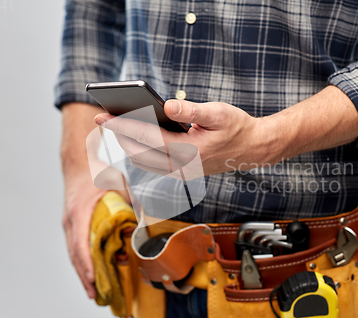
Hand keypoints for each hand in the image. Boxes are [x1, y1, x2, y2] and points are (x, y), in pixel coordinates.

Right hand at [60, 103, 130, 298]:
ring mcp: (69, 224)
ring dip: (83, 273)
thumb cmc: (98, 173)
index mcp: (81, 211)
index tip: (94, 277)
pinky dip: (82, 263)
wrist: (79, 163)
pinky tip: (90, 274)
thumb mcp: (119, 183)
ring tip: (93, 293)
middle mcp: (71, 221)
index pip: (81, 242)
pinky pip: (75, 248)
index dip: (87, 262)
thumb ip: (133, 200)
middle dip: (85, 276)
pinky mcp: (71, 225)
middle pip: (75, 254)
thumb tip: (148, 218)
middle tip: (96, 295)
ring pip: (74, 254)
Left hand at [95, 101, 268, 175]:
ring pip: (144, 162)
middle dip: (120, 135)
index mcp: (190, 151)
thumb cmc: (237, 128)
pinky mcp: (182, 172)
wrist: (252, 149)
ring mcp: (182, 172)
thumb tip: (167, 105)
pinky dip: (140, 151)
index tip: (105, 117)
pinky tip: (135, 137)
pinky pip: (153, 164)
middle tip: (105, 117)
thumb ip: (193, 110)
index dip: (124, 127)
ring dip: (128, 145)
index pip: (148, 138)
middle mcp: (183, 166)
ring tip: (116, 125)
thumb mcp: (219, 113)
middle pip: (140, 153)